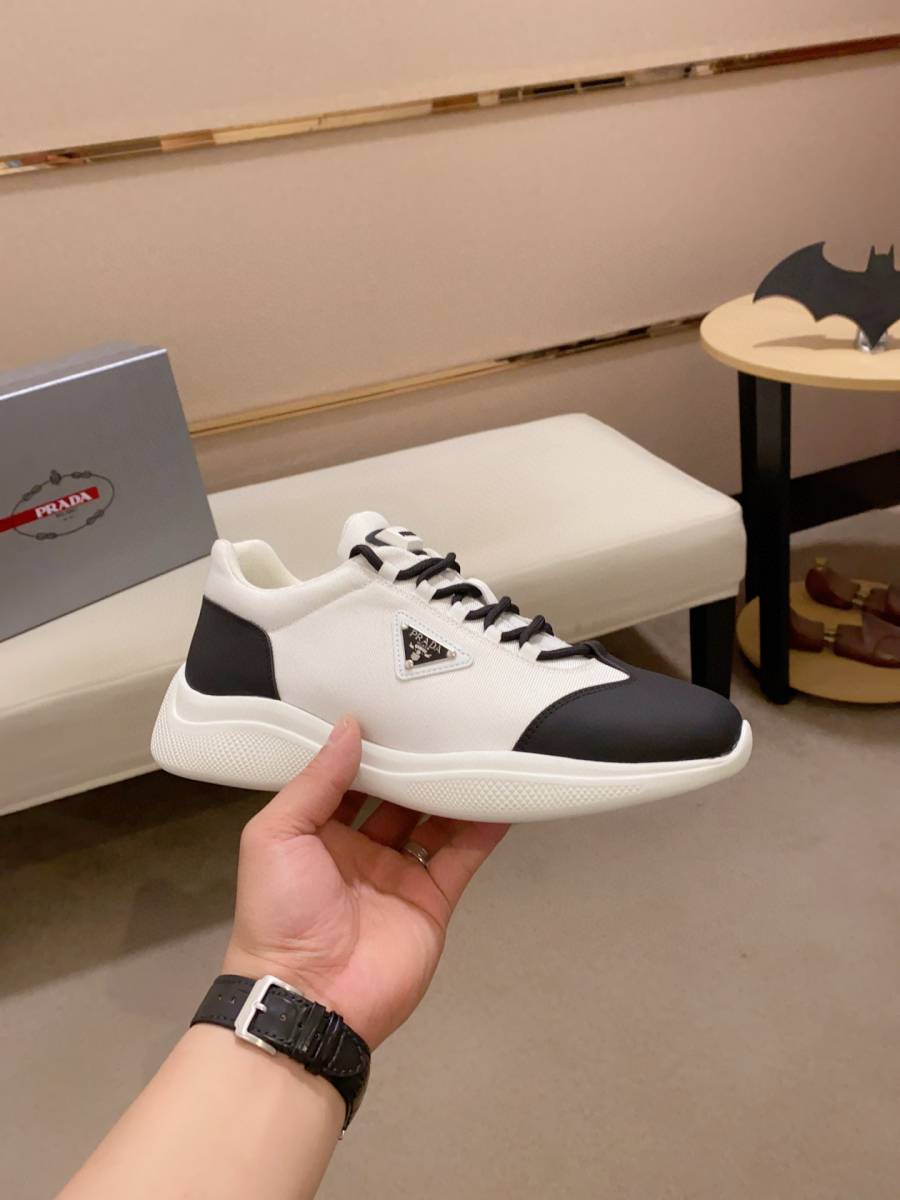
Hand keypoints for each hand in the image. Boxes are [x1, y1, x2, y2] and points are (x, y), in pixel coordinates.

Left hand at [223, 717, 508, 1047]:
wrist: (308, 998)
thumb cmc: (279, 911)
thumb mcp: (276, 835)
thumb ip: (316, 781)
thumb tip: (350, 726)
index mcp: (317, 832)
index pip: (348, 778)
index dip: (367, 746)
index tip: (390, 706)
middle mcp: (360, 849)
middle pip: (396, 795)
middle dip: (415, 762)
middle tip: (442, 717)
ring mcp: (399, 874)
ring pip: (433, 820)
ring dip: (451, 788)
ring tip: (477, 745)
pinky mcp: (432, 899)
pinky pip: (461, 856)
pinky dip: (482, 827)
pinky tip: (499, 794)